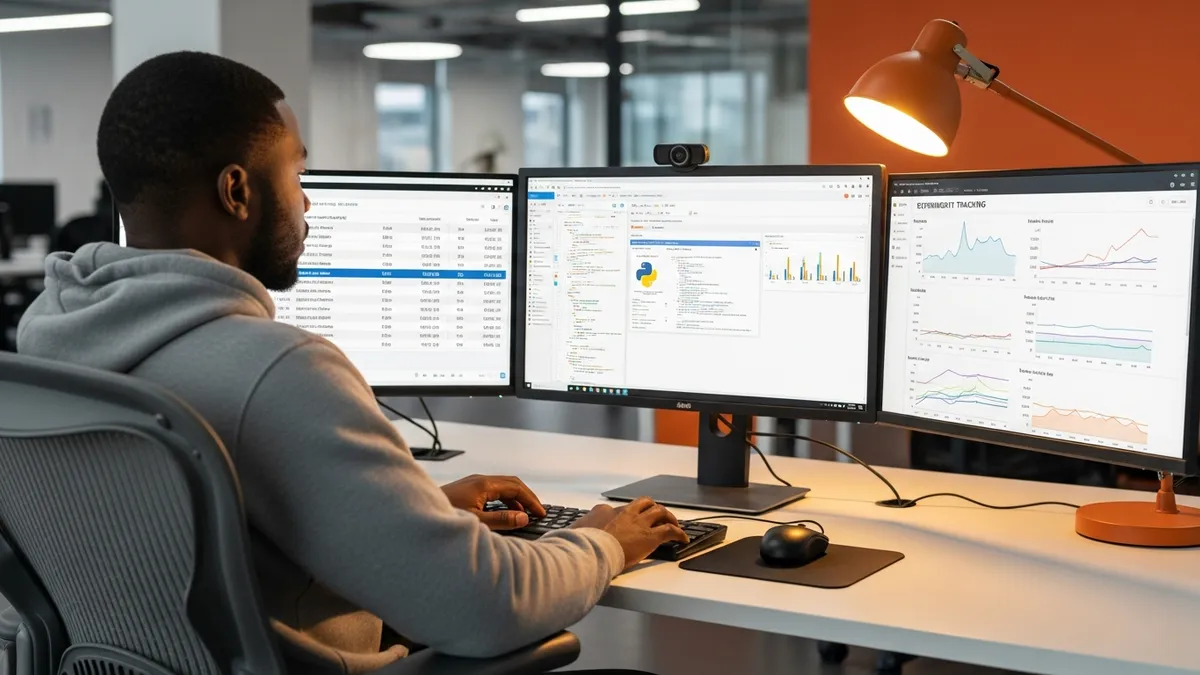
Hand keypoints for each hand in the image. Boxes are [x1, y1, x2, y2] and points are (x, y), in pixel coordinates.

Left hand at [441, 474, 547, 530]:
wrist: (417, 514)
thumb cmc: (444, 516)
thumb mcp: (477, 522)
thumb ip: (502, 521)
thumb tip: (522, 518)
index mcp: (484, 484)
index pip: (516, 487)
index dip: (531, 500)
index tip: (540, 512)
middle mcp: (479, 480)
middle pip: (511, 484)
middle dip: (526, 497)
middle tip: (537, 512)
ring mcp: (472, 484)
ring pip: (502, 487)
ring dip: (515, 500)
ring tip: (523, 516)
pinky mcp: (467, 490)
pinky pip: (492, 492)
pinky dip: (503, 501)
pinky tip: (504, 515)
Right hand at [571, 497, 687, 570]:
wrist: (590, 553)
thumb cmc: (580, 546)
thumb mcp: (574, 534)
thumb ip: (577, 532)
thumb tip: (568, 536)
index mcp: (604, 511)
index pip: (619, 509)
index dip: (626, 516)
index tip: (627, 522)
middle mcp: (624, 513)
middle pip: (644, 503)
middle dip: (652, 508)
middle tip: (657, 515)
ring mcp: (638, 523)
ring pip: (659, 512)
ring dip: (668, 517)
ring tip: (674, 523)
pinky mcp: (650, 536)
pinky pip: (670, 531)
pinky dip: (679, 533)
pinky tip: (683, 539)